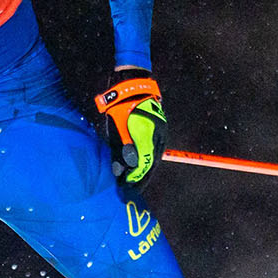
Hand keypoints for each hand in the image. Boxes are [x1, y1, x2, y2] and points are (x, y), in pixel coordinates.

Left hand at [94, 69, 164, 183]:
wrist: (133, 86)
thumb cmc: (120, 107)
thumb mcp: (116, 128)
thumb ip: (119, 150)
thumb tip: (120, 172)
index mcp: (145, 135)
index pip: (143, 163)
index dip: (135, 177)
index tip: (127, 187)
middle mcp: (156, 136)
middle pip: (151, 163)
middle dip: (142, 179)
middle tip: (133, 191)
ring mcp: (161, 133)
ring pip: (155, 158)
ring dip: (147, 172)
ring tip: (138, 183)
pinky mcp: (161, 130)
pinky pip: (157, 150)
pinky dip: (150, 161)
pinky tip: (144, 168)